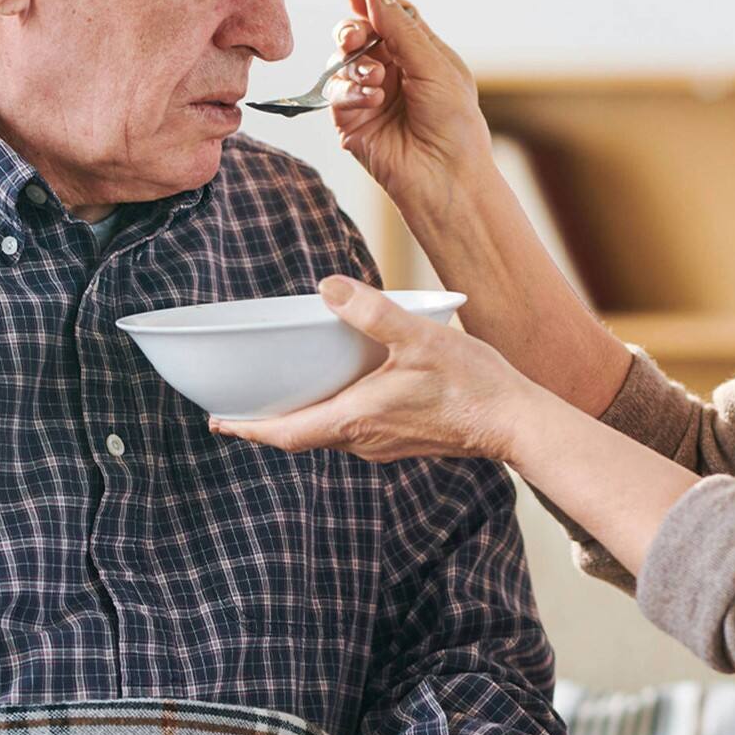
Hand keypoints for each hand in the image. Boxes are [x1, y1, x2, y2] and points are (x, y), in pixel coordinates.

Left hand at [210, 274, 536, 464]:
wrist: (515, 422)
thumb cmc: (472, 384)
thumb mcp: (418, 338)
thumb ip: (371, 312)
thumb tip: (328, 289)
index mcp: (356, 420)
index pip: (285, 434)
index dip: (248, 428)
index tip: (219, 421)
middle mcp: (363, 441)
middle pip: (300, 436)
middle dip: (266, 422)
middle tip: (238, 406)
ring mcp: (383, 445)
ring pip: (327, 435)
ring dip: (299, 418)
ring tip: (280, 396)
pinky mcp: (402, 441)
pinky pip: (353, 431)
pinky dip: (331, 414)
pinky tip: (339, 391)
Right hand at [327, 0, 492, 218]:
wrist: (446, 176)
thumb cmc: (454, 124)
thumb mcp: (434, 65)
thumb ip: (400, 25)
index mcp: (419, 55)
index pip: (389, 18)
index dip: (372, 4)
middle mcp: (392, 73)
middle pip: (357, 35)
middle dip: (352, 31)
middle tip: (355, 38)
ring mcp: (369, 97)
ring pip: (340, 62)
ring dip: (354, 64)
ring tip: (376, 80)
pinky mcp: (351, 122)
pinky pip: (336, 93)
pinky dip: (351, 92)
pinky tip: (373, 101)